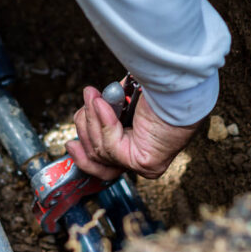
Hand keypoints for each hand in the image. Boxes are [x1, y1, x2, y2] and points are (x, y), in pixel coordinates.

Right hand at [66, 85, 199, 180]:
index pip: (105, 164)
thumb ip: (106, 113)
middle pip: (97, 158)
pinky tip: (105, 105)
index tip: (70, 144)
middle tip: (89, 100)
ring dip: (94, 119)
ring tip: (96, 97)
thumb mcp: (122, 103)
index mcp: (139, 147)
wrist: (179, 86)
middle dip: (86, 128)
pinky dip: (104, 122)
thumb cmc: (159, 90)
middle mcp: (143, 160)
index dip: (84, 156)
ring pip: (101, 150)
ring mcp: (144, 164)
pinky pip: (112, 147)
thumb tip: (89, 107)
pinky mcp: (145, 162)